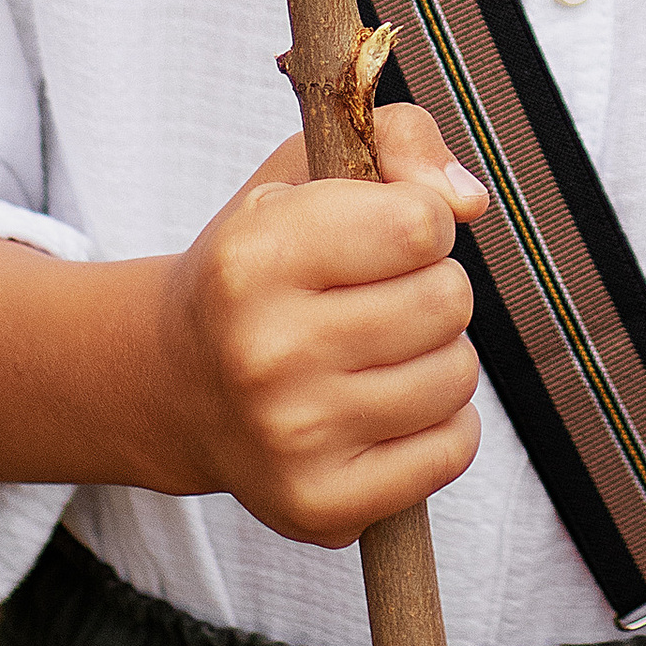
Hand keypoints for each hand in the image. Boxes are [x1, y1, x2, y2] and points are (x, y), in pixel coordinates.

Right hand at [149, 104, 488, 542]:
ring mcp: (291, 439)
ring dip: (437, 355)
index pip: (421, 224)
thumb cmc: (261, 264)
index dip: (421, 221)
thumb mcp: (305, 171)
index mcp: (255, 256)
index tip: (382, 234)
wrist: (176, 382)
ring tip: (377, 351)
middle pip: (447, 300)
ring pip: (458, 376)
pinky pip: (452, 451)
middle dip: (431, 287)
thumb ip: (397, 140)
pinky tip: (387, 406)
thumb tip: (468, 200)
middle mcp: (265, 352)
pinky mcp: (319, 505)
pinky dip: (441, 424)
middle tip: (378, 297)